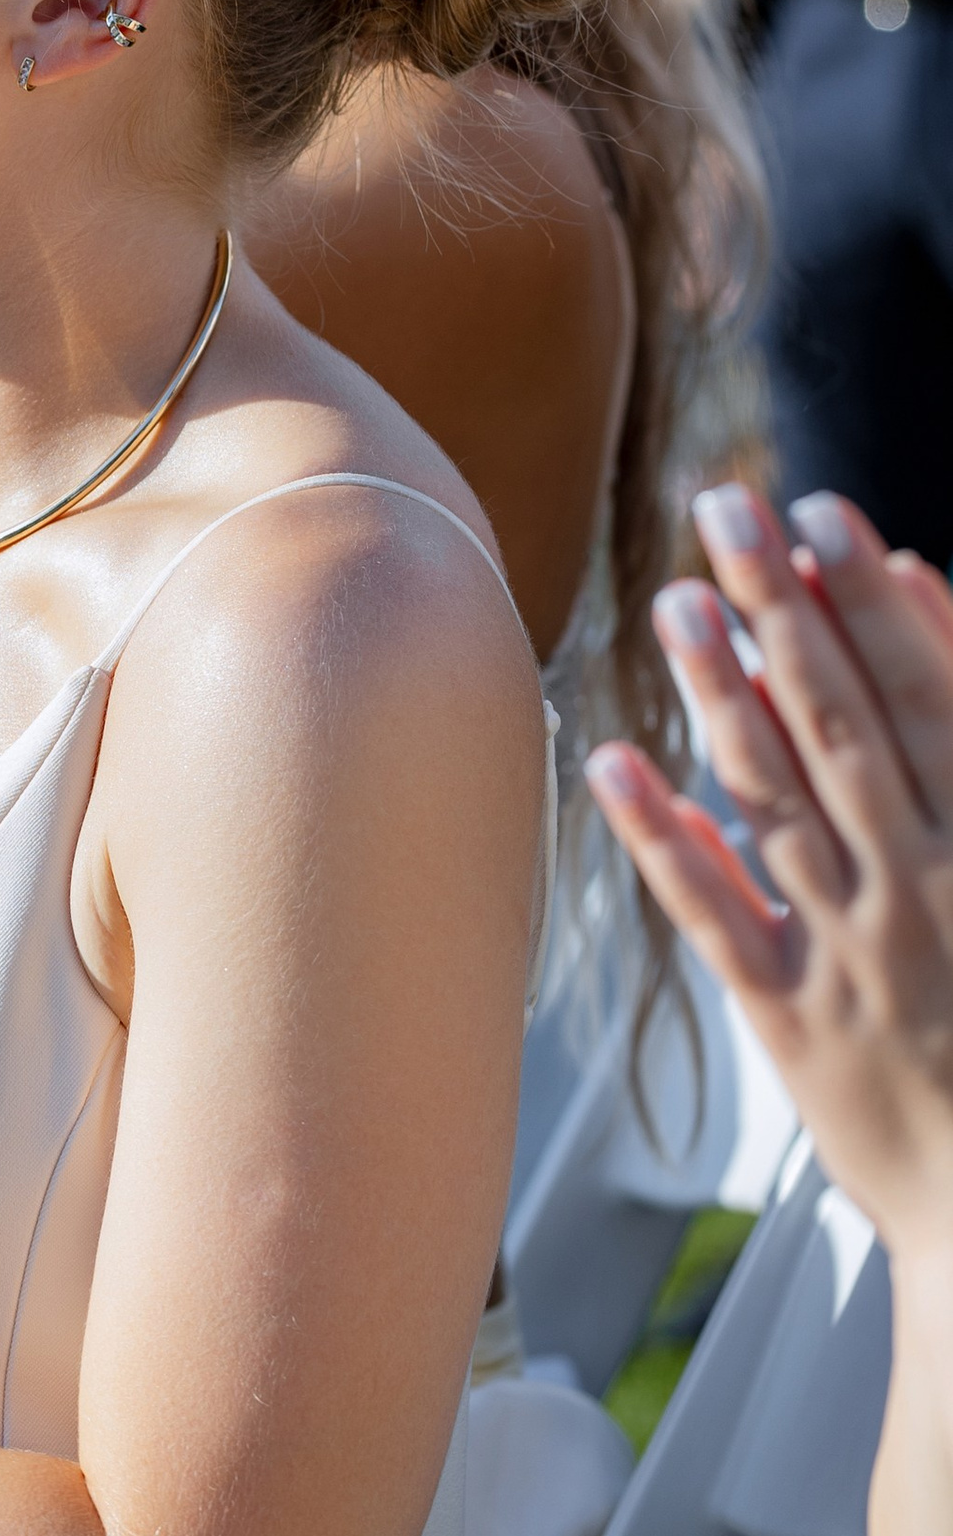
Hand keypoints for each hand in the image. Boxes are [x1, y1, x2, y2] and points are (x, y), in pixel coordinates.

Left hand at [588, 480, 952, 1257]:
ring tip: (673, 600)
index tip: (825, 517)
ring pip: (779, 806)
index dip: (876, 603)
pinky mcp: (797, 1028)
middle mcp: (931, 895)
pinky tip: (616, 761)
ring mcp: (858, 960)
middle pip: (846, 727)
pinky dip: (664, 842)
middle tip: (725, 508)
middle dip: (785, 611)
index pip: (936, 702)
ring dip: (723, 697)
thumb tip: (933, 605)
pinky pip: (720, 922)